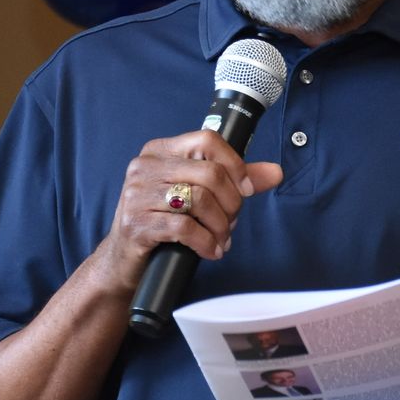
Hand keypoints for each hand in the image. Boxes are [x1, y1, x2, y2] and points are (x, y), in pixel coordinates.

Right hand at [92, 130, 282, 293]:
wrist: (124, 259)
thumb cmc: (162, 222)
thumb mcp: (195, 195)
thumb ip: (234, 181)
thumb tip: (275, 172)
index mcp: (160, 151)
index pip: (207, 139)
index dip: (236, 165)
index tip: (246, 189)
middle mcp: (145, 167)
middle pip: (209, 173)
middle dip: (231, 203)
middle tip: (231, 222)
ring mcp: (137, 194)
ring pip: (200, 200)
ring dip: (220, 226)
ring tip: (221, 238)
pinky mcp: (136, 223)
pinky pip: (185, 229)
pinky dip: (206, 242)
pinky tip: (210, 250)